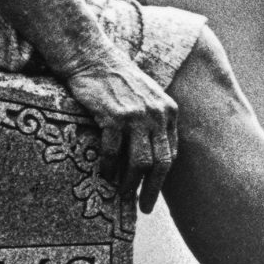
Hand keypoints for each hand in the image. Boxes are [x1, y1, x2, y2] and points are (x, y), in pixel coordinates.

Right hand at [60, 49, 179, 210]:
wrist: (92, 57)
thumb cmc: (116, 79)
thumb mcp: (146, 97)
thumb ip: (153, 121)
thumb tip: (149, 157)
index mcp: (168, 111)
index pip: (171, 154)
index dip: (163, 178)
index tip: (153, 194)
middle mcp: (157, 114)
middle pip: (160, 163)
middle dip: (152, 189)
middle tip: (144, 207)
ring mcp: (137, 115)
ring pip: (139, 162)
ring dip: (130, 183)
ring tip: (121, 193)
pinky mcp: (114, 116)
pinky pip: (114, 152)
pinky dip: (109, 167)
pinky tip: (104, 174)